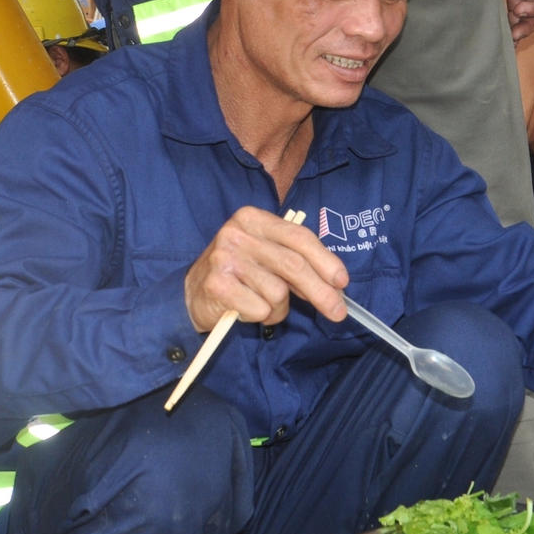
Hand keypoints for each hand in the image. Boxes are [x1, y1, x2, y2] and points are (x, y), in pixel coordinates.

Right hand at [183, 206, 348, 331]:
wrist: (190, 293)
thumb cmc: (237, 274)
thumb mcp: (264, 256)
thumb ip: (294, 262)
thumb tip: (335, 285)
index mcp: (253, 218)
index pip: (299, 237)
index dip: (325, 260)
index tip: (342, 282)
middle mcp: (237, 233)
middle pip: (293, 265)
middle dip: (321, 292)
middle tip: (338, 313)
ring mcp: (225, 258)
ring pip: (278, 292)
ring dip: (279, 309)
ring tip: (263, 306)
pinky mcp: (217, 284)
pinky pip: (260, 308)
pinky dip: (260, 316)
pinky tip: (246, 309)